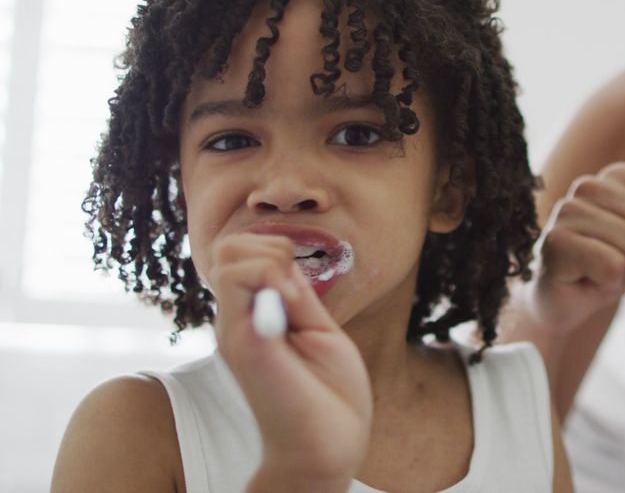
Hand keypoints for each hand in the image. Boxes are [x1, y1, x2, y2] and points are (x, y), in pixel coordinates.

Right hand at [208, 234, 370, 490]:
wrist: (327, 446)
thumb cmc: (330, 394)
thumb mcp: (321, 331)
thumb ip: (299, 297)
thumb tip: (284, 262)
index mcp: (255, 316)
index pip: (243, 254)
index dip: (276, 249)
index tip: (302, 283)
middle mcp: (237, 321)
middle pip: (228, 248)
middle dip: (269, 245)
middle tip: (296, 284)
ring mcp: (236, 331)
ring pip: (228, 257)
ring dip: (270, 260)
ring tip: (294, 298)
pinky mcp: (243, 342)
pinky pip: (236, 282)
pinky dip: (270, 277)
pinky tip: (293, 308)